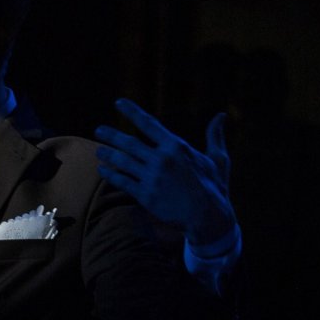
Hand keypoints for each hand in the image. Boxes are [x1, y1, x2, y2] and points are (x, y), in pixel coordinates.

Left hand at [94, 99, 235, 245]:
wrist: (207, 216)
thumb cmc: (213, 187)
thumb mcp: (217, 159)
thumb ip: (214, 136)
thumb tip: (221, 116)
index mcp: (177, 147)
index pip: (149, 124)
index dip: (132, 112)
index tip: (118, 103)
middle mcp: (161, 160)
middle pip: (129, 143)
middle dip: (111, 135)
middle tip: (99, 130)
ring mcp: (152, 178)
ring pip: (123, 161)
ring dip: (108, 154)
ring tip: (99, 150)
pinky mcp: (145, 195)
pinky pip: (122, 181)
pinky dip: (111, 174)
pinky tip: (103, 170)